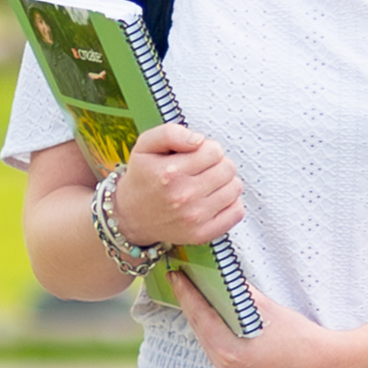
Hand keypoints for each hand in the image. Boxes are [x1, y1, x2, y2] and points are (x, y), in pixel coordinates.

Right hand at [116, 123, 240, 246]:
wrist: (131, 216)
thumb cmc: (143, 177)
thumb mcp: (146, 146)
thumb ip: (171, 133)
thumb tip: (198, 140)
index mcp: (170, 173)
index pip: (214, 151)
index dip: (207, 149)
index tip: (195, 156)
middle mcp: (183, 197)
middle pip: (228, 168)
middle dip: (217, 164)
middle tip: (201, 170)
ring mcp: (194, 218)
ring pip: (235, 188)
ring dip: (224, 183)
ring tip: (206, 185)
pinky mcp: (203, 234)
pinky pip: (236, 212)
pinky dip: (229, 204)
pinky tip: (213, 200)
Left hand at [169, 276, 366, 367]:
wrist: (326, 364)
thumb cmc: (301, 336)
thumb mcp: (267, 309)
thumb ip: (240, 294)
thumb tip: (222, 278)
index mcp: (230, 352)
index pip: (200, 316)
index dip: (186, 293)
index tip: (176, 275)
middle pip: (200, 330)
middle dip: (191, 304)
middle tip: (183, 281)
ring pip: (208, 342)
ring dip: (202, 320)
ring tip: (196, 297)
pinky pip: (219, 353)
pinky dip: (215, 335)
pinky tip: (215, 320)